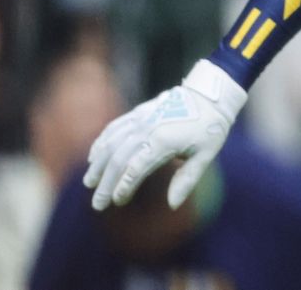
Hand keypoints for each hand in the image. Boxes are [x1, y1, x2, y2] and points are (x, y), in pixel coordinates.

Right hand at [84, 61, 246, 210]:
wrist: (211, 95)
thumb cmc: (211, 128)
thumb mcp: (206, 155)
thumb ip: (187, 180)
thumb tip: (172, 205)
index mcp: (164, 141)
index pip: (136, 168)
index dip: (124, 186)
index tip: (117, 201)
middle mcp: (148, 129)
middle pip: (119, 158)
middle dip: (106, 183)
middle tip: (97, 204)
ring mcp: (141, 118)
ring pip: (112, 142)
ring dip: (98, 164)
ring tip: (89, 183)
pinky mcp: (139, 112)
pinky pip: (114, 127)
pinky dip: (101, 141)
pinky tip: (93, 156)